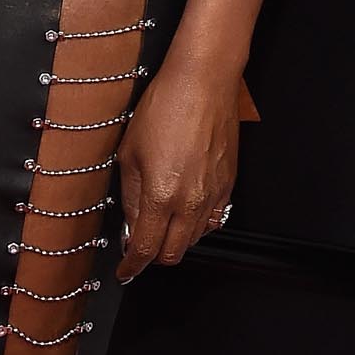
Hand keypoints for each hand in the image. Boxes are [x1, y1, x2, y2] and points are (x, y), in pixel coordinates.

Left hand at [115, 54, 239, 280]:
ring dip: (175, 241)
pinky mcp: (228, 185)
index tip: (125, 271)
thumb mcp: (129, 152)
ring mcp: (213, 195)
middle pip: (172, 253)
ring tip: (160, 224)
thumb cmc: (165, 107)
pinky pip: (214, 221)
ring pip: (195, 240)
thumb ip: (130, 194)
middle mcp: (190, 202)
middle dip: (152, 256)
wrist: (203, 83)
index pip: (144, 248)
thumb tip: (130, 221)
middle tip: (138, 245)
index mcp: (160, 195)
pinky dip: (197, 226)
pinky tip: (184, 212)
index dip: (132, 266)